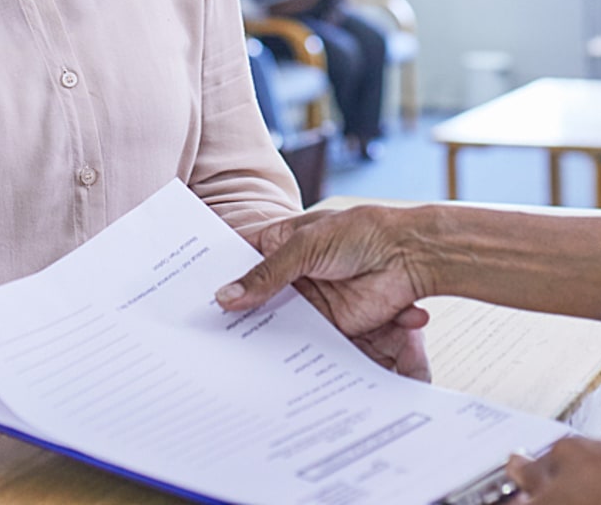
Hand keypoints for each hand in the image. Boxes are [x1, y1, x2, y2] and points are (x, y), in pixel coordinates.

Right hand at [222, 207, 432, 376]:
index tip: (190, 295)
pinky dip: (290, 354)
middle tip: (203, 334)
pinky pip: (303, 343)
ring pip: (275, 324)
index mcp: (283, 244)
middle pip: (255, 298)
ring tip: (227, 357)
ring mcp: (310, 301)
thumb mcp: (308, 245)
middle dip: (236, 314)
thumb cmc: (363, 232)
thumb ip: (268, 273)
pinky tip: (266, 367)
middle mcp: (293, 275)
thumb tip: (226, 295)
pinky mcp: (329, 326)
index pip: (242, 260)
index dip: (219, 276)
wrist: (410, 256)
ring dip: (260, 337)